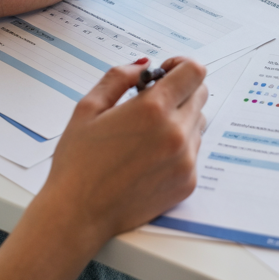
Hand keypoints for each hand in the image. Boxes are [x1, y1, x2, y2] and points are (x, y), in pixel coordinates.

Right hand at [44, 55, 207, 238]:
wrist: (78, 214)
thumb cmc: (78, 163)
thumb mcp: (88, 108)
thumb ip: (118, 77)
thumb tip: (144, 65)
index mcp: (153, 110)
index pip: (194, 72)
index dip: (181, 65)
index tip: (165, 72)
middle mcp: (176, 134)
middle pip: (200, 94)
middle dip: (179, 91)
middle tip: (151, 102)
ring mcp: (186, 161)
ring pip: (198, 123)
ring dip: (179, 119)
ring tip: (146, 134)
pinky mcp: (188, 182)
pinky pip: (194, 152)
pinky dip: (177, 147)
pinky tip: (148, 158)